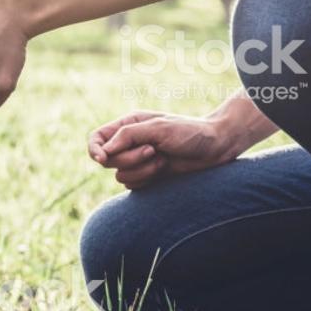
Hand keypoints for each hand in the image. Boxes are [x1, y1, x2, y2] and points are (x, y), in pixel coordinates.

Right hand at [88, 111, 243, 189]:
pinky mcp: (147, 176)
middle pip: (107, 160)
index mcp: (128, 125)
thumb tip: (104, 151)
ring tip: (162, 160)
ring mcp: (137, 161)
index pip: (97, 138)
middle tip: (152, 151)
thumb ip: (128, 136)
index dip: (94, 150)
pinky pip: (132, 185)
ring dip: (142, 170)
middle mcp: (129, 143)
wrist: (216, 148)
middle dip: (129, 159)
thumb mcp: (158, 128)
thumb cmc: (189, 132)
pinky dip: (147, 179)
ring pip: (120, 175)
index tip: (103, 158)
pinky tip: (164, 169)